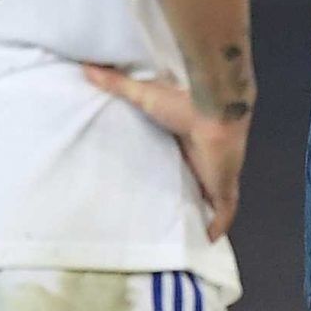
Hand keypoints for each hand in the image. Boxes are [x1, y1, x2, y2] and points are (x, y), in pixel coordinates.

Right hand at [84, 65, 248, 239]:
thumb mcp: (143, 95)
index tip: (160, 183)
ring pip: (211, 202)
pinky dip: (217, 227)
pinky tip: (207, 241)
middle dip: (188, 197)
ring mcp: (217, 176)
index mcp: (189, 143)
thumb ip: (117, 85)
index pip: (183, 161)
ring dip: (203, 215)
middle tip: (167, 214)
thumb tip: (86, 68)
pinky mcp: (224, 188)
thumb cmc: (183, 102)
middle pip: (197, 184)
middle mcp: (204, 161)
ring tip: (184, 234)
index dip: (176, 171)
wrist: (214, 108)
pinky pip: (223, 214)